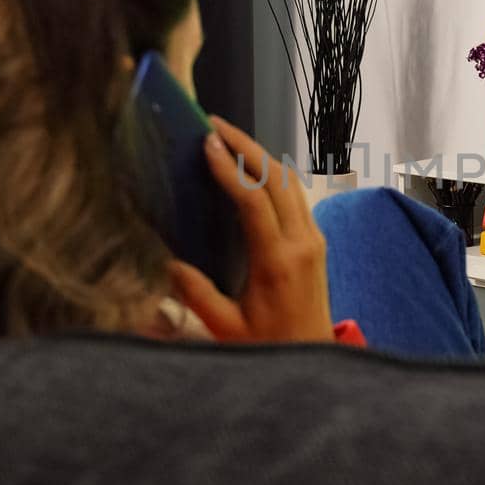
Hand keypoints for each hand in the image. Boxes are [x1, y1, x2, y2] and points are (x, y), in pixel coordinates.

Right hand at [167, 116, 333, 342]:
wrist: (314, 359)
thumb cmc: (269, 347)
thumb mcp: (225, 328)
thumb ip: (196, 294)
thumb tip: (168, 263)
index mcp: (277, 261)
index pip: (254, 201)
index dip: (230, 169)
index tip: (207, 143)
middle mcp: (302, 243)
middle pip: (278, 178)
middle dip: (246, 146)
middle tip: (214, 124)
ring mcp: (314, 239)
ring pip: (291, 183)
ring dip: (261, 155)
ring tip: (228, 137)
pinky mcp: (316, 241)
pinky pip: (296, 197)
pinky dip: (273, 175)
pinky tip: (250, 168)